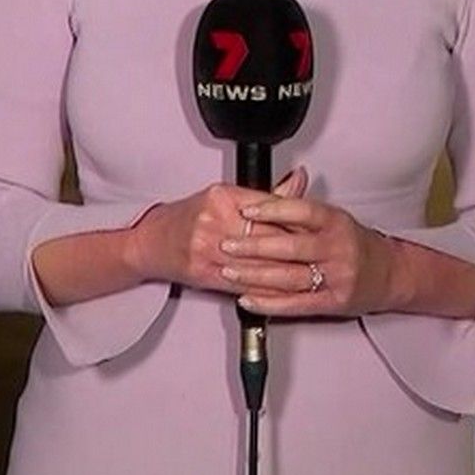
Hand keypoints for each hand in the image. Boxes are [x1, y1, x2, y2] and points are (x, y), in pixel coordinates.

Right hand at [126, 168, 306, 293]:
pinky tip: (286, 292)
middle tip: (324, 255)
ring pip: (258, 263)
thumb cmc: (185, 218)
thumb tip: (299, 182)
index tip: (318, 228)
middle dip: (297, 248)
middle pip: (266, 236)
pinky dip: (268, 290)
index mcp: (221, 197)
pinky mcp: (205, 273)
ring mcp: (208, 249)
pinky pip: (244, 283)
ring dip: (287, 272)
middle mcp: (213, 221)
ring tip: (313, 275)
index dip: (296, 220)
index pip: (268, 207)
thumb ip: (264, 195)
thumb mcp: (222, 197)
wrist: (150, 244)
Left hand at [217, 181, 399, 317]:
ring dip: (254, 276)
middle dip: (254, 246)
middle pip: (291, 247)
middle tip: (227, 244)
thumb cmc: (356, 244)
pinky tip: (248, 299)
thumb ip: (300, 209)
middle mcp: (338, 248)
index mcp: (336, 222)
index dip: (272, 209)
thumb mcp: (334, 219)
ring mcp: (336, 277)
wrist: (389, 274)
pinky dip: (268, 303)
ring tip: (229, 271)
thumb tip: (270, 192)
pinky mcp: (332, 302)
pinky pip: (295, 304)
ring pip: (289, 277)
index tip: (246, 210)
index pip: (302, 211)